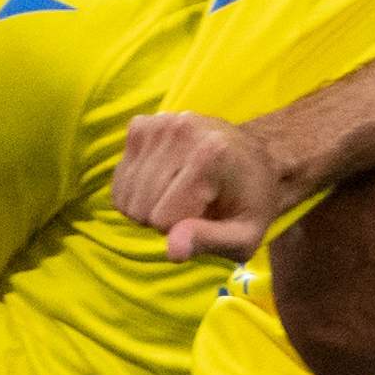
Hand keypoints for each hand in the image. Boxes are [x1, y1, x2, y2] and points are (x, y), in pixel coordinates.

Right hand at [116, 111, 287, 260]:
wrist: (255, 161)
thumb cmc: (250, 204)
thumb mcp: (245, 235)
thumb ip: (210, 242)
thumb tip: (173, 250)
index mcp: (212, 154)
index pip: (162, 219)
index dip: (182, 230)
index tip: (208, 215)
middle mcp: (182, 130)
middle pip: (140, 208)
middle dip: (164, 218)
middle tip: (196, 205)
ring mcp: (158, 124)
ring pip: (126, 197)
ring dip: (149, 206)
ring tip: (181, 193)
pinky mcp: (142, 125)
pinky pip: (119, 181)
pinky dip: (137, 190)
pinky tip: (166, 182)